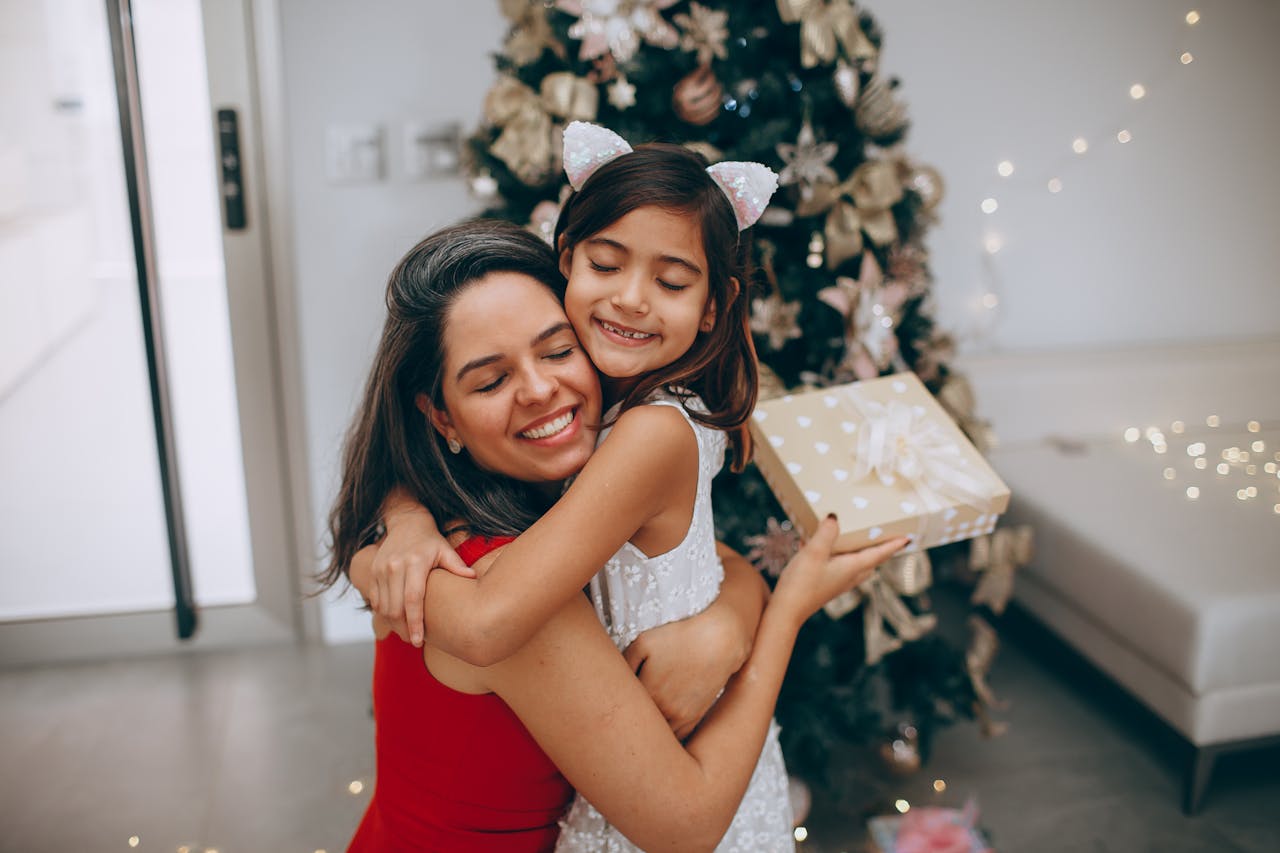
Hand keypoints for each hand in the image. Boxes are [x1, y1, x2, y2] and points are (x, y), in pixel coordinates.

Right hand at [372, 507, 472, 646]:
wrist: (406, 523)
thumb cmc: (430, 540)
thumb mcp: (445, 549)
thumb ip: (456, 565)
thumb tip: (473, 577)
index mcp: (415, 562)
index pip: (412, 599)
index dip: (415, 622)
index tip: (419, 641)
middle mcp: (394, 566)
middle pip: (395, 608)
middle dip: (404, 629)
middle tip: (415, 641)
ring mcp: (381, 569)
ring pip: (383, 607)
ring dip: (393, 625)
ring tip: (407, 633)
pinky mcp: (373, 572)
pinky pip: (375, 600)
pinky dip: (383, 614)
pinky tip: (395, 621)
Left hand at [624, 604, 745, 739]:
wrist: (718, 642)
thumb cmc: (679, 638)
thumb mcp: (644, 642)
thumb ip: (624, 662)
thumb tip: (613, 679)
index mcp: (647, 692)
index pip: (622, 710)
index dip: (613, 707)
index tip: (607, 705)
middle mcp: (664, 709)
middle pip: (638, 726)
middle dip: (627, 724)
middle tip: (617, 720)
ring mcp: (681, 717)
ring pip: (657, 736)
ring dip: (647, 733)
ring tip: (636, 726)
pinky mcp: (694, 717)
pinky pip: (675, 737)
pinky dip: (665, 736)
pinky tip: (657, 730)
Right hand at [770, 515, 907, 629]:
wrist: (787, 610)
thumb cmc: (802, 584)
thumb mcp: (814, 553)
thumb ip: (826, 533)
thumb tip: (835, 518)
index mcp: (852, 568)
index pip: (879, 554)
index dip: (893, 545)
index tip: (908, 538)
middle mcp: (849, 576)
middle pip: (871, 561)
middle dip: (879, 549)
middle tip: (886, 537)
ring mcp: (837, 582)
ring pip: (856, 565)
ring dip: (860, 553)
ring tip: (858, 539)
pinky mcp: (825, 583)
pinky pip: (839, 566)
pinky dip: (838, 555)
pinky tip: (820, 545)